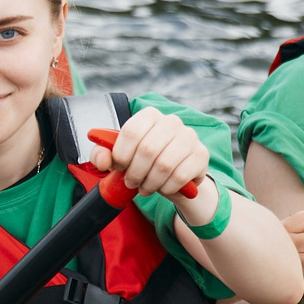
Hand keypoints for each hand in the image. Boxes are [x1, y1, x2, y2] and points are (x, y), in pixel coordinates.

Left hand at [95, 107, 214, 213]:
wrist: (173, 176)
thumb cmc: (142, 162)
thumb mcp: (119, 158)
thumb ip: (103, 156)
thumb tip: (102, 160)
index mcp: (149, 115)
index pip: (132, 132)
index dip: (122, 155)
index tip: (119, 168)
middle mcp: (171, 121)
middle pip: (148, 149)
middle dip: (135, 172)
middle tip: (131, 183)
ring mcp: (189, 136)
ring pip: (164, 165)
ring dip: (150, 183)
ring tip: (145, 188)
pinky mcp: (201, 154)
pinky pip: (180, 176)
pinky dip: (167, 187)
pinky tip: (162, 188)